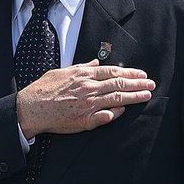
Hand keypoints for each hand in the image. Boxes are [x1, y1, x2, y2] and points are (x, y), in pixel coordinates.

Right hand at [17, 60, 155, 138]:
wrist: (31, 108)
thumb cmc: (44, 89)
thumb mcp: (63, 71)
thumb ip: (82, 67)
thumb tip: (96, 63)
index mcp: (84, 75)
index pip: (113, 72)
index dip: (130, 73)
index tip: (141, 74)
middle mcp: (89, 89)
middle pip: (119, 85)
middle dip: (138, 84)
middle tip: (151, 84)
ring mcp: (88, 105)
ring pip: (116, 99)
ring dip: (134, 97)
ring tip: (147, 95)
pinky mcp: (84, 120)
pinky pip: (106, 116)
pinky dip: (116, 113)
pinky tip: (125, 110)